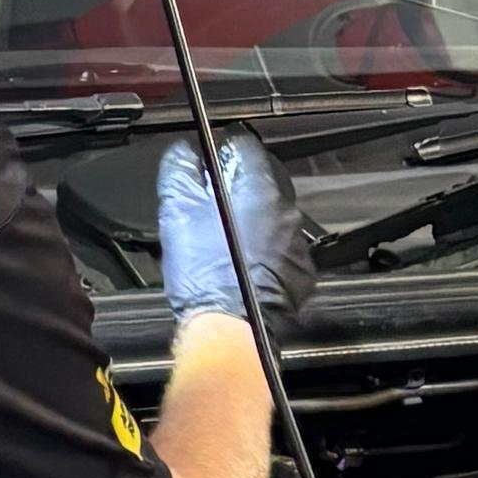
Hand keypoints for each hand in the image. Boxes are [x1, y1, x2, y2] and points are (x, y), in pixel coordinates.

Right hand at [152, 130, 313, 346]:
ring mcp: (296, 244)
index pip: (248, 149)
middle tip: (214, 204)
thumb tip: (183, 153)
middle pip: (263, 185)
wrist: (228, 328)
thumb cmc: (205, 275)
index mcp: (258, 190)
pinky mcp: (300, 273)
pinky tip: (244, 264)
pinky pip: (283, 251)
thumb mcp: (177, 214)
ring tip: (226, 240)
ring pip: (274, 220)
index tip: (217, 158)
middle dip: (240, 190)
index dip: (226, 150)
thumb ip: (180, 173)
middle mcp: (286, 212)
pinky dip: (267, 253)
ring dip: (254, 223)